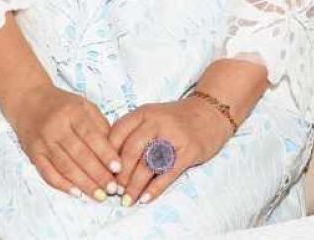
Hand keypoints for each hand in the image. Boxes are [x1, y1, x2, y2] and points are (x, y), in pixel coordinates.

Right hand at [4, 83, 121, 201]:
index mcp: (72, 112)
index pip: (91, 136)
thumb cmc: (62, 104)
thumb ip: (100, 125)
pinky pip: (48, 173)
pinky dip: (63, 185)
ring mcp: (43, 142)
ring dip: (84, 184)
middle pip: (79, 155)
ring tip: (99, 195)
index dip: (105, 153)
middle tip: (112, 188)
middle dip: (98, 174)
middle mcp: (56, 127)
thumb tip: (115, 150)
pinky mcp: (33, 154)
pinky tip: (77, 192)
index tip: (118, 168)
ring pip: (65, 167)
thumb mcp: (84, 105)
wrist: (28, 100)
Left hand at [110, 97, 234, 206]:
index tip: (102, 172)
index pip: (117, 133)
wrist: (211, 113)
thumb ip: (132, 133)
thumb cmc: (175, 120)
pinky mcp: (189, 151)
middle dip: (120, 175)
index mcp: (143, 113)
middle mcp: (157, 122)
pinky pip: (168, 173)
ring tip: (127, 200)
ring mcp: (174, 136)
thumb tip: (109, 163)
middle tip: (113, 191)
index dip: (107, 155)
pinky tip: (145, 199)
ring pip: (148, 165)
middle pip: (131, 151)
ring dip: (134, 186)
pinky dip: (155, 189)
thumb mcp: (151, 117)